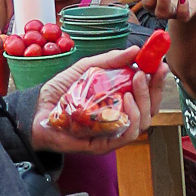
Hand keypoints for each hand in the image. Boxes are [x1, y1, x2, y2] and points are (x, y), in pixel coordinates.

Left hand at [30, 46, 167, 154]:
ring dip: (145, 100)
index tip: (161, 64)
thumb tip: (135, 50)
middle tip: (153, 70)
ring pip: (144, 122)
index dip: (157, 81)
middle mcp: (120, 120)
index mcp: (120, 104)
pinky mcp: (104, 145)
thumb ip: (109, 60)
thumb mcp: (85, 69)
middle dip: (157, 89)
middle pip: (150, 109)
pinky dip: (132, 117)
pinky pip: (127, 135)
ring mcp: (113, 134)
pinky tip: (127, 100)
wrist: (34, 110)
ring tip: (138, 80)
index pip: (147, 96)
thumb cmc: (59, 93)